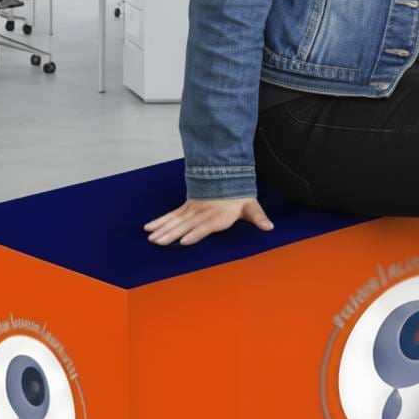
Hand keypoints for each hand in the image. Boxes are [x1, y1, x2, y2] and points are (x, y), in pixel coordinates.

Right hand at [145, 196, 271, 246]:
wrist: (227, 176)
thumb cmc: (239, 196)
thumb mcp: (251, 206)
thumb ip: (258, 217)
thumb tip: (269, 226)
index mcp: (218, 215)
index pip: (205, 225)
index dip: (195, 233)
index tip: (184, 241)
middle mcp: (203, 213)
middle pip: (185, 225)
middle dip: (171, 233)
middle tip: (158, 242)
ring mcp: (192, 210)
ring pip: (175, 220)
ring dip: (162, 229)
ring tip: (151, 237)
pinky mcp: (186, 208)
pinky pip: (171, 215)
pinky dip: (159, 221)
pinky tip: (148, 227)